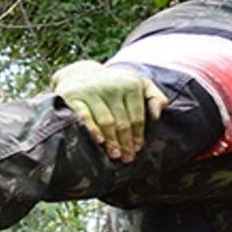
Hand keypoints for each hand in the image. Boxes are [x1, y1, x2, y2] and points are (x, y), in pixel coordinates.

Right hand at [52, 59, 167, 162]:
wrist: (80, 73)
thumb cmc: (116, 85)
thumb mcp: (139, 84)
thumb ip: (155, 97)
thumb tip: (157, 116)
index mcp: (131, 84)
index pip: (137, 116)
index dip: (138, 134)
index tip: (138, 149)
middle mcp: (112, 86)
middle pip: (122, 121)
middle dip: (126, 142)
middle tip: (127, 158)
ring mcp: (93, 90)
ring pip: (106, 121)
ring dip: (112, 140)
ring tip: (115, 155)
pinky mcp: (75, 96)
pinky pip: (85, 115)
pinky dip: (92, 128)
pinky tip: (99, 141)